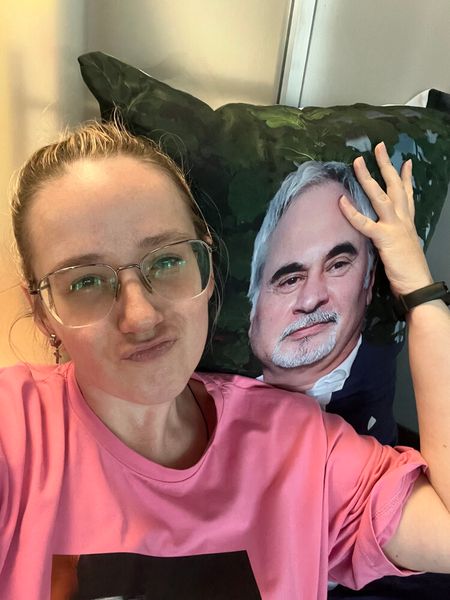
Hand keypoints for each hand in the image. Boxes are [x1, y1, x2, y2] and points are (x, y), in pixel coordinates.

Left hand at [339, 142, 432, 296]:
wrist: (418, 286)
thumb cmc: (409, 274)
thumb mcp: (402, 251)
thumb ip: (392, 241)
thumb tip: (384, 241)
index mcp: (408, 223)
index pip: (408, 196)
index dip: (406, 178)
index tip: (405, 163)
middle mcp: (403, 220)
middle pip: (395, 186)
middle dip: (386, 165)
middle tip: (379, 148)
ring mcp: (395, 227)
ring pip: (380, 196)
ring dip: (368, 177)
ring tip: (358, 161)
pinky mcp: (385, 238)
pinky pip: (365, 222)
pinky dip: (352, 212)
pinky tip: (341, 201)